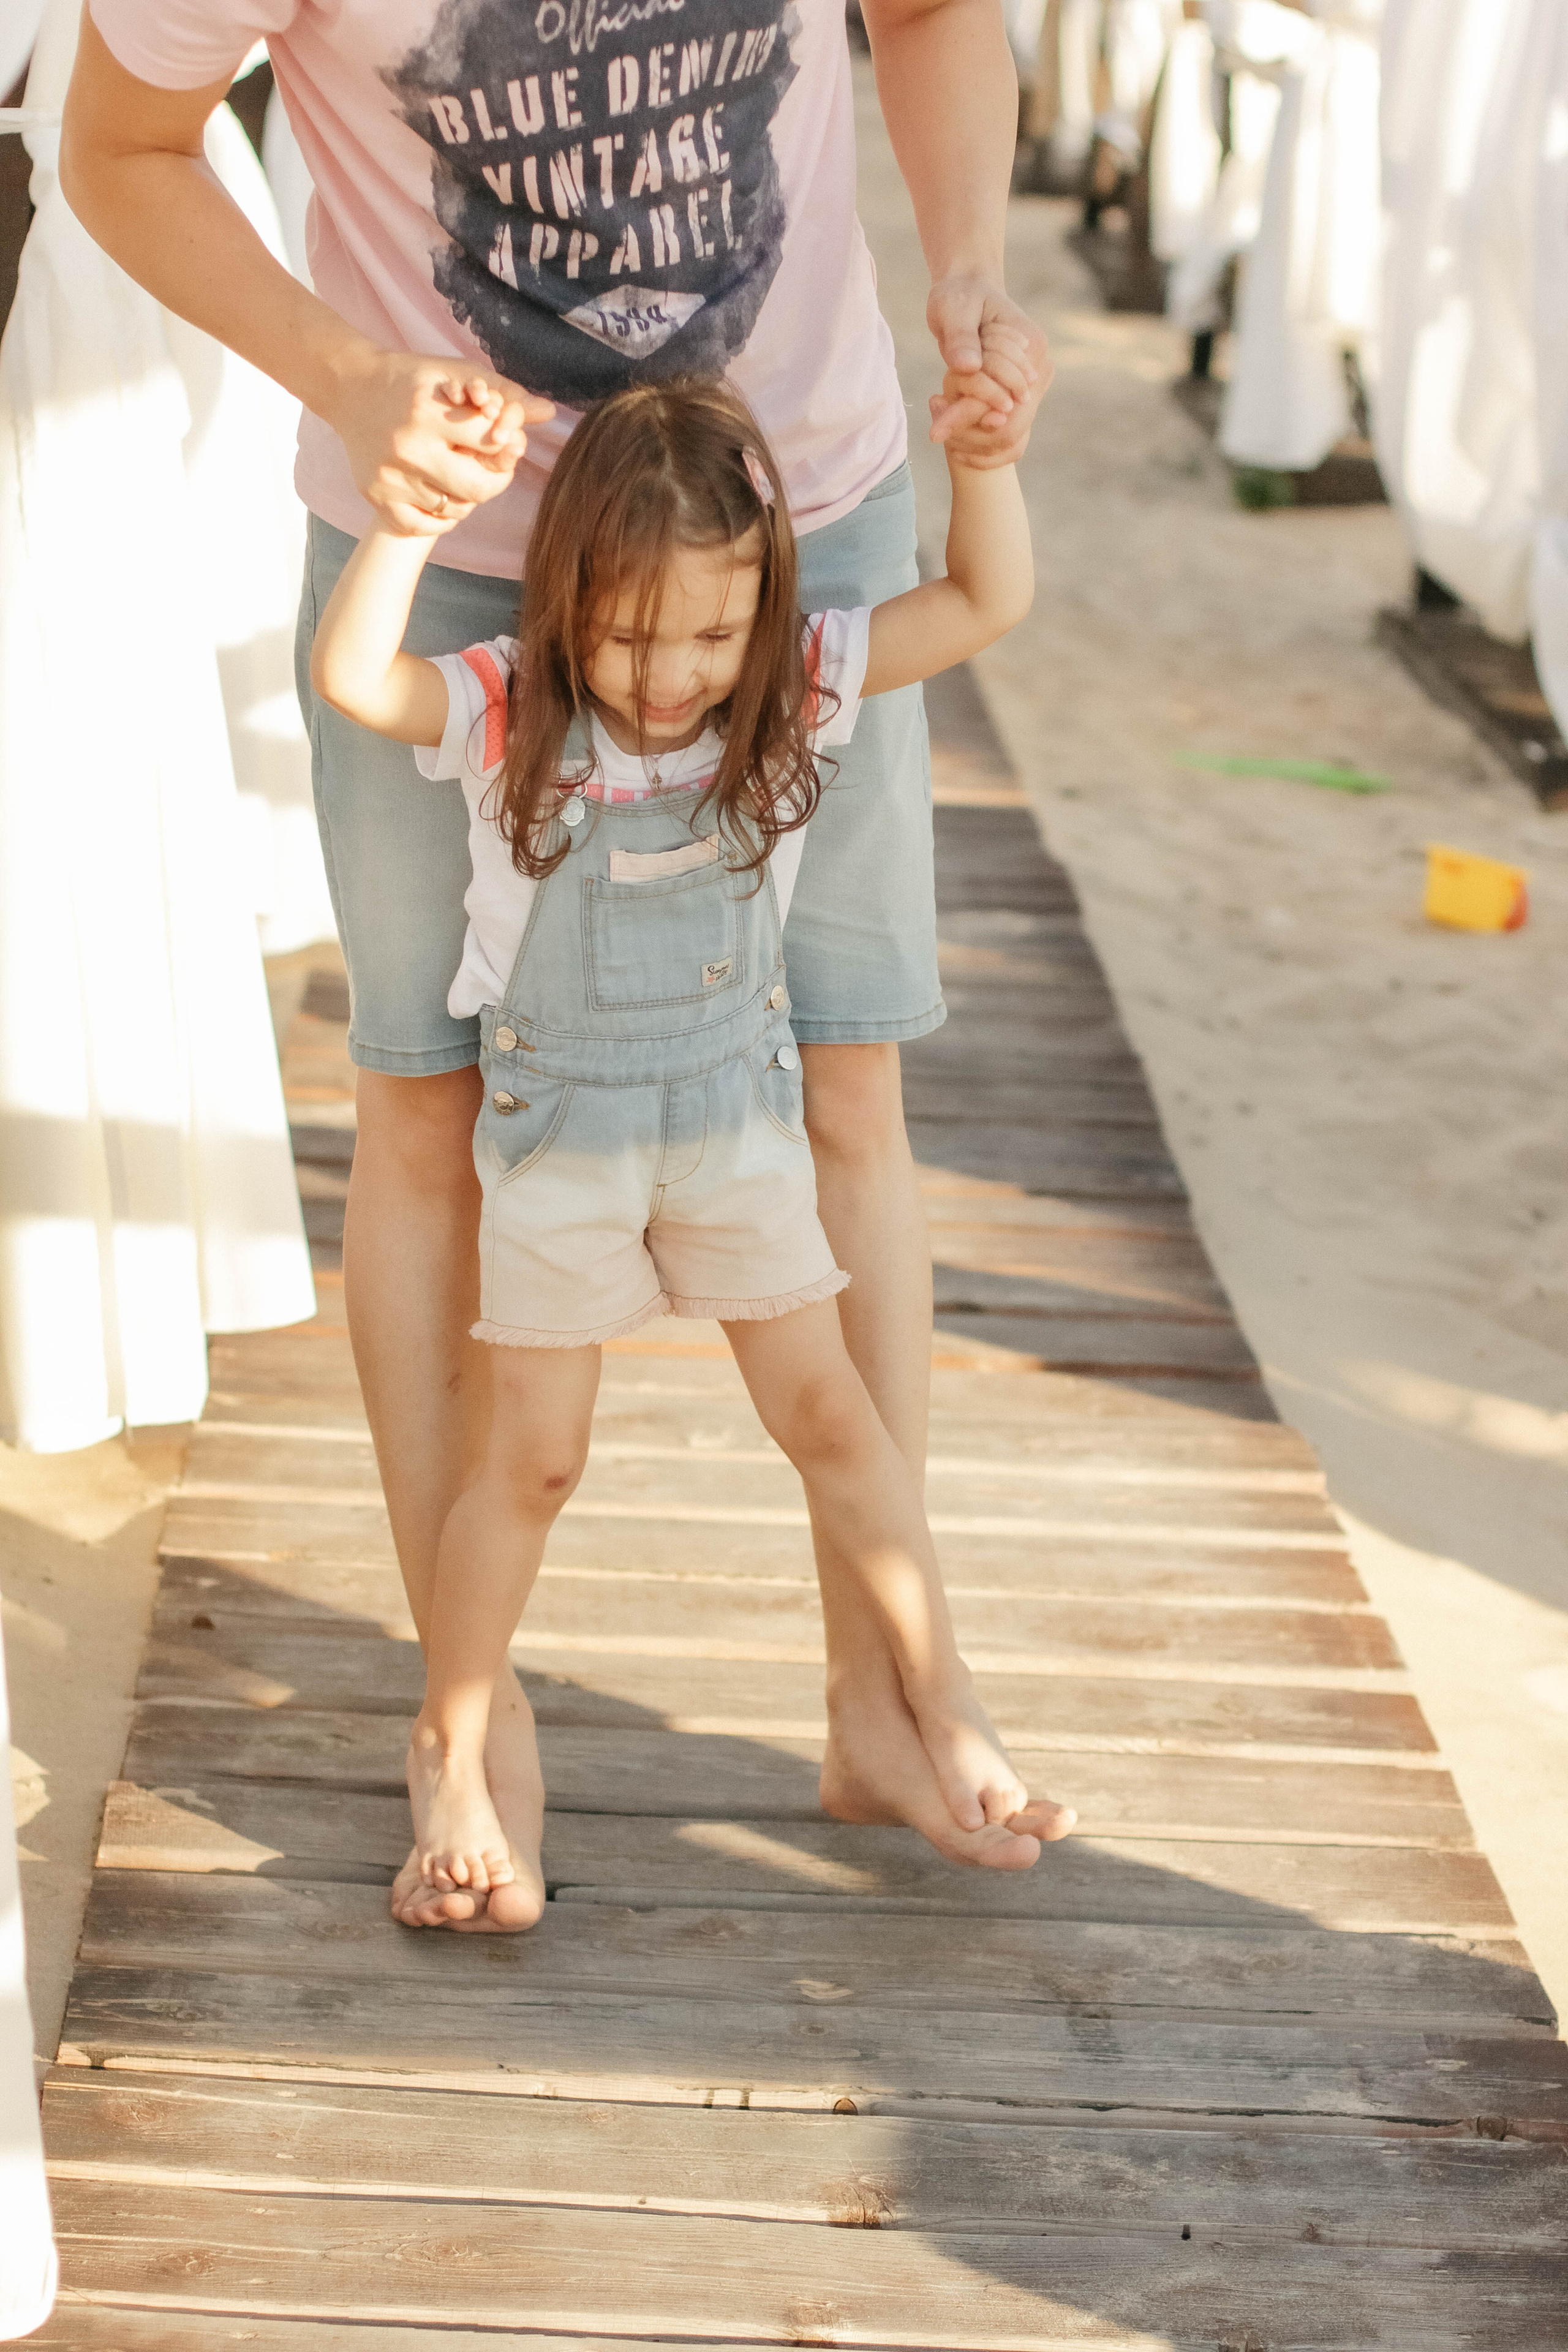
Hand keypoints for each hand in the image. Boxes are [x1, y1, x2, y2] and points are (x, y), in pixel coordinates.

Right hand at [324, 348, 553, 535]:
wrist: (351, 387)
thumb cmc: (415, 380)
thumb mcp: (458, 374)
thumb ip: (504, 393)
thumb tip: (548, 412)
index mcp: (428, 410)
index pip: (491, 443)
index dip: (506, 447)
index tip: (502, 442)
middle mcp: (407, 446)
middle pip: (476, 489)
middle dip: (493, 481)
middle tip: (488, 469)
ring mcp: (389, 475)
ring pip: (453, 510)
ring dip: (464, 498)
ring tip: (456, 474)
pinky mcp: (376, 495)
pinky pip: (423, 527)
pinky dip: (438, 517)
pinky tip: (438, 493)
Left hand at [927, 275, 1050, 468]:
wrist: (969, 291)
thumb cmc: (959, 297)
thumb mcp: (954, 310)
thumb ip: (961, 338)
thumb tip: (968, 367)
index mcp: (1032, 347)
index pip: (1007, 401)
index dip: (971, 419)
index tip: (935, 432)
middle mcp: (1040, 370)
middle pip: (1011, 429)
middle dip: (970, 435)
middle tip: (934, 431)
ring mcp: (1034, 386)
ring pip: (1008, 437)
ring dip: (972, 439)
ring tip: (938, 425)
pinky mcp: (1020, 396)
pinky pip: (1004, 432)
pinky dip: (977, 438)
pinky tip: (950, 430)